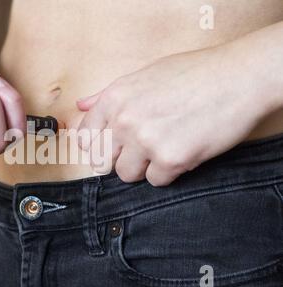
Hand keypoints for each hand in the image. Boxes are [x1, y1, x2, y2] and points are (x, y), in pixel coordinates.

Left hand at [77, 47, 266, 185]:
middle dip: (121, 157)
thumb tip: (80, 105)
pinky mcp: (170, 160)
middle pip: (103, 161)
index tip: (110, 148)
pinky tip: (182, 151)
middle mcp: (124, 121)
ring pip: (126, 174)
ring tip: (165, 148)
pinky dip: (168, 172)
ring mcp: (146, 142)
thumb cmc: (194, 73)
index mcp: (114, 98)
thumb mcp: (144, 75)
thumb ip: (107, 95)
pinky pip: (156, 181)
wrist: (238, 77)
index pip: (85, 138)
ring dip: (144, 167)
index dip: (97, 146)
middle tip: (143, 149)